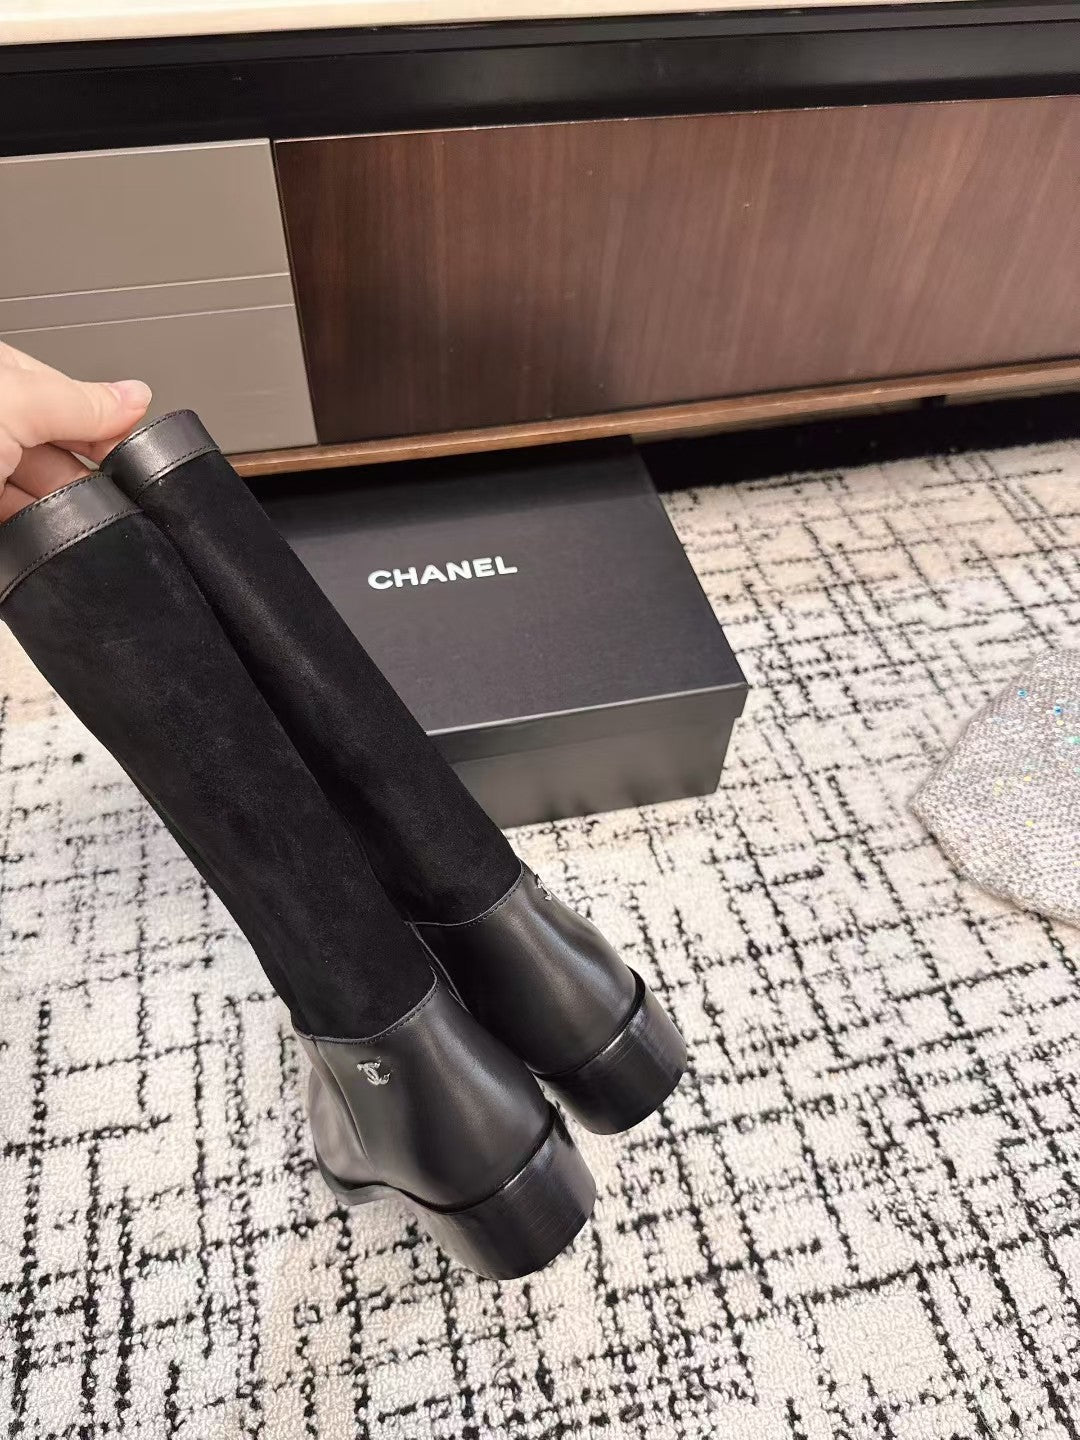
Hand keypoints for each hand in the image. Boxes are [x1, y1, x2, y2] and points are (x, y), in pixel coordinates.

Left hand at [0, 342, 151, 521]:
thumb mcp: (12, 402)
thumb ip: (77, 401)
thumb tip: (137, 397)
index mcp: (0, 376)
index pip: (67, 392)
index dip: (104, 418)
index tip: (133, 444)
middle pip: (61, 442)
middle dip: (89, 466)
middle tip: (110, 483)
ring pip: (46, 487)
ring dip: (70, 504)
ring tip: (81, 511)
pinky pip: (26, 522)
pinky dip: (45, 531)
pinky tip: (52, 530)